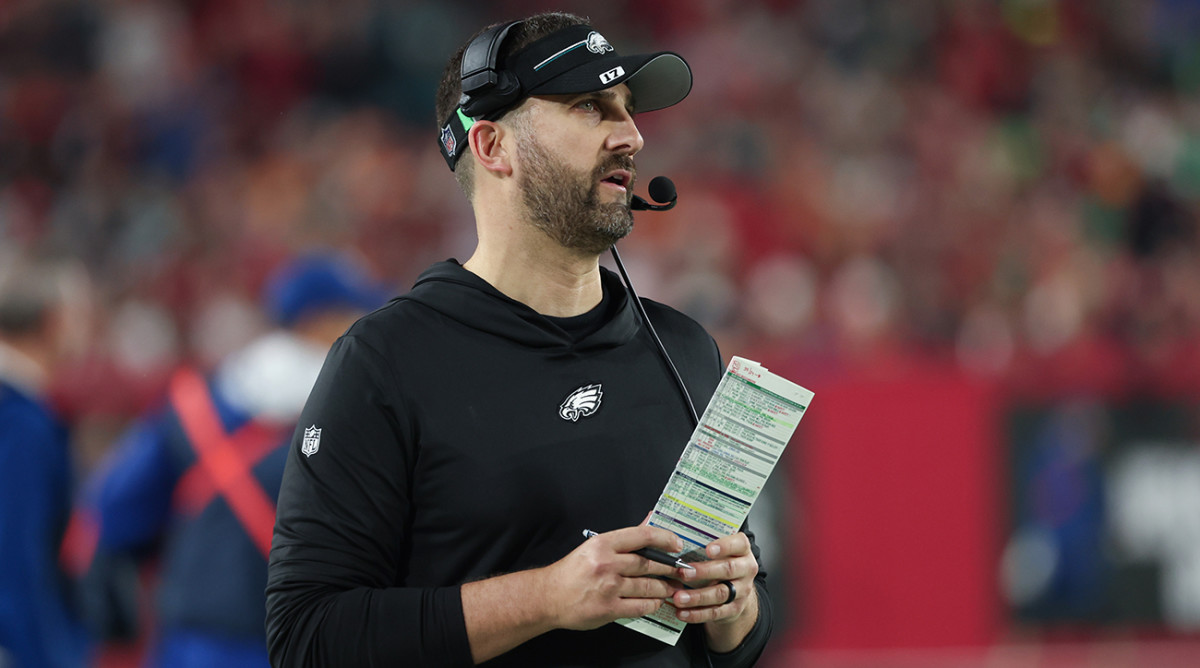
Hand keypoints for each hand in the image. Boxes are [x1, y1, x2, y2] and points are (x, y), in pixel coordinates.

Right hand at [543, 525, 686, 630]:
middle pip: (649, 564)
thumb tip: (648, 523)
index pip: (642, 535)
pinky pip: (640, 606)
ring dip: (663, 588)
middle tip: (679, 571)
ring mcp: (608, 587)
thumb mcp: (594, 548)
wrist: (548, 596)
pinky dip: (652, 604)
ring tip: (670, 588)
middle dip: (669, 569)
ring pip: (648, 586)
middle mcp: (607, 563)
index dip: (664, 538)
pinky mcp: (609, 608)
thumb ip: (624, 539)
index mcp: (603, 544)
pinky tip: (655, 601)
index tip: (676, 544)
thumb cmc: (571, 572)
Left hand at [668, 532, 758, 649]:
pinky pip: (716, 613)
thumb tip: (657, 517)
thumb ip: (694, 535)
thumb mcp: (713, 547)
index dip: (724, 546)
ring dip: (698, 596)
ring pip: (721, 593)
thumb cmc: (717, 561)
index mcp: (741, 549)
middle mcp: (746, 568)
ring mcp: (742, 590)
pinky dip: (698, 614)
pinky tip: (682, 612)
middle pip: (729, 569)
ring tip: (678, 598)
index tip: (707, 549)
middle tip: (683, 572)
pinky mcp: (734, 609)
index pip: (739, 543)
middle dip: (705, 571)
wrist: (736, 589)